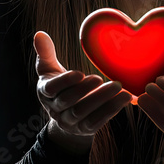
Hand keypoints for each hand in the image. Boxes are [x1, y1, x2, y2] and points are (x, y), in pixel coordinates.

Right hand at [34, 31, 131, 150]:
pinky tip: (124, 98)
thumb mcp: (49, 70)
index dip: (65, 82)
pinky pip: (98, 122)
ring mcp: (70, 122)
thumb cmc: (58, 85)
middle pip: (69, 102)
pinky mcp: (85, 129)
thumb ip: (45, 53)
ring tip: (118, 87)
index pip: (52, 89)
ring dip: (102, 100)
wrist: (65, 116)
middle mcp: (55, 109)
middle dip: (85, 90)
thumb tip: (39, 34)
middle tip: (100, 78)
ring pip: (84, 113)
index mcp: (45, 92)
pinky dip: (112, 110)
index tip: (80, 73)